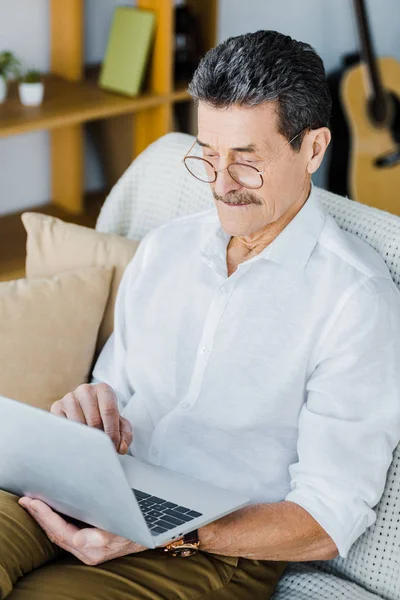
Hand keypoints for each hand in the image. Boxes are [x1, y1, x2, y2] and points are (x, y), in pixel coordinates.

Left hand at [18, 497, 146, 564]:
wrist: (152, 533)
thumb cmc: (138, 525)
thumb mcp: (124, 526)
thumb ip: (100, 535)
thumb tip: (79, 537)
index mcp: (93, 548)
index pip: (61, 531)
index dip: (45, 516)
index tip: (33, 502)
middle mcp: (87, 552)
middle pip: (56, 533)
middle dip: (40, 516)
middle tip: (26, 500)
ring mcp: (87, 550)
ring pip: (59, 534)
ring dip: (45, 518)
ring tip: (33, 503)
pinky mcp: (89, 544)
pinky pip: (66, 533)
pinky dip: (55, 521)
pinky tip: (50, 511)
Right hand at [51, 383, 131, 453]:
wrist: (86, 412)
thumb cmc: (105, 419)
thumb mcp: (120, 425)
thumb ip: (125, 435)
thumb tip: (121, 448)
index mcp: (104, 389)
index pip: (109, 411)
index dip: (112, 432)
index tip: (114, 447)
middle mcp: (85, 390)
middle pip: (94, 420)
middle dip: (100, 439)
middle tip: (102, 450)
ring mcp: (69, 397)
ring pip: (78, 424)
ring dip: (85, 439)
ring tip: (90, 446)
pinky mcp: (56, 407)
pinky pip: (64, 426)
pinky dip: (71, 437)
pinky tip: (77, 441)